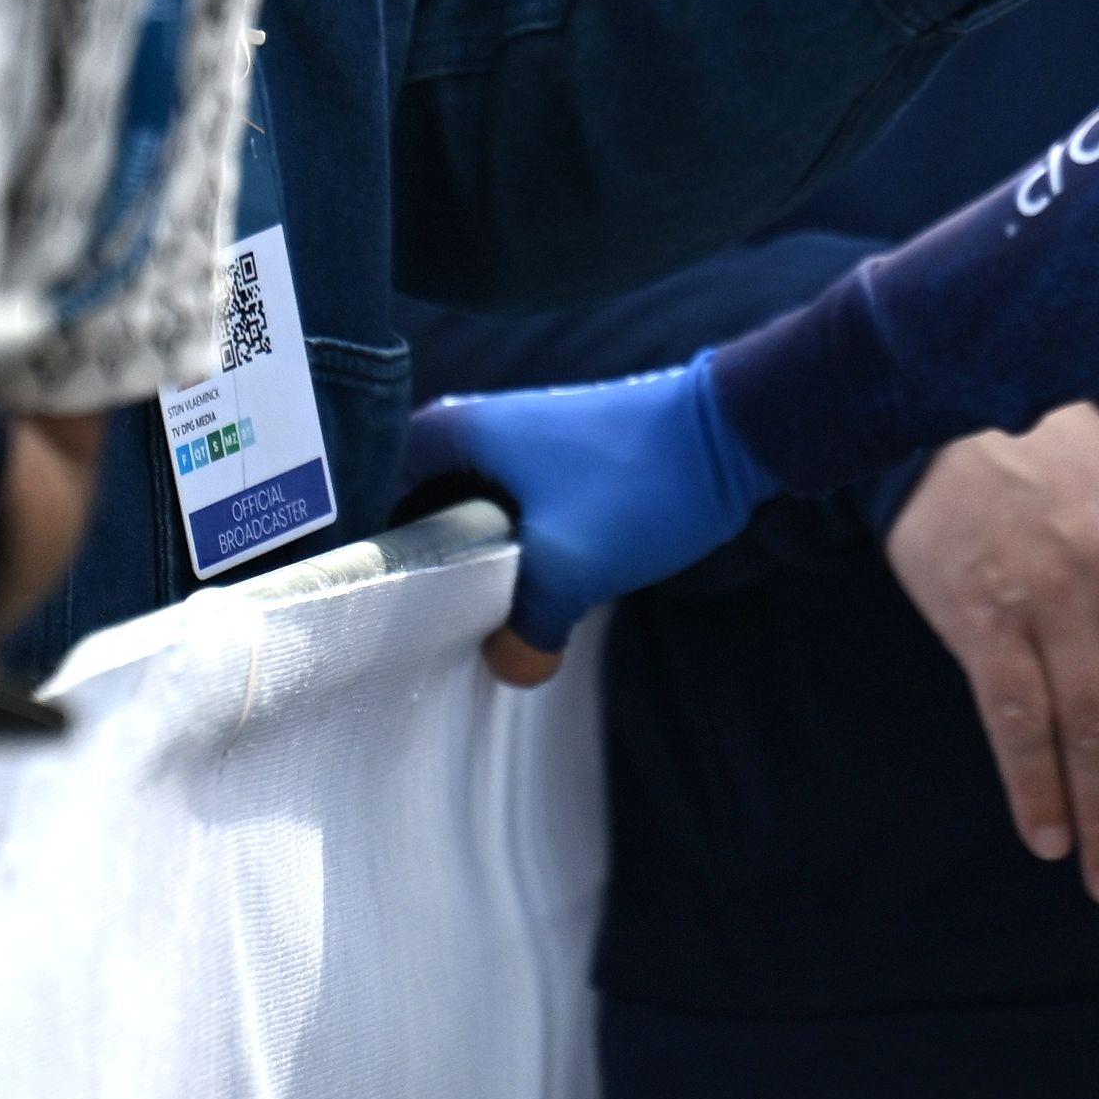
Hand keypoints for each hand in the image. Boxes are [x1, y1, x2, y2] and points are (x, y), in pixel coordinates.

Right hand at [400, 356, 764, 681]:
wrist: (730, 438)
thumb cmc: (635, 484)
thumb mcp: (569, 566)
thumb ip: (525, 624)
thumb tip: (509, 665)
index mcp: (455, 433)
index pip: (375, 492)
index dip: (371, 551)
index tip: (368, 609)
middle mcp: (477, 433)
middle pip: (421, 515)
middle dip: (424, 572)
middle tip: (414, 636)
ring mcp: (522, 451)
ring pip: (474, 525)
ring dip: (476, 573)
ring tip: (465, 633)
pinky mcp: (562, 474)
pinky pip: (515, 525)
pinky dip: (514, 563)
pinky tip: (519, 610)